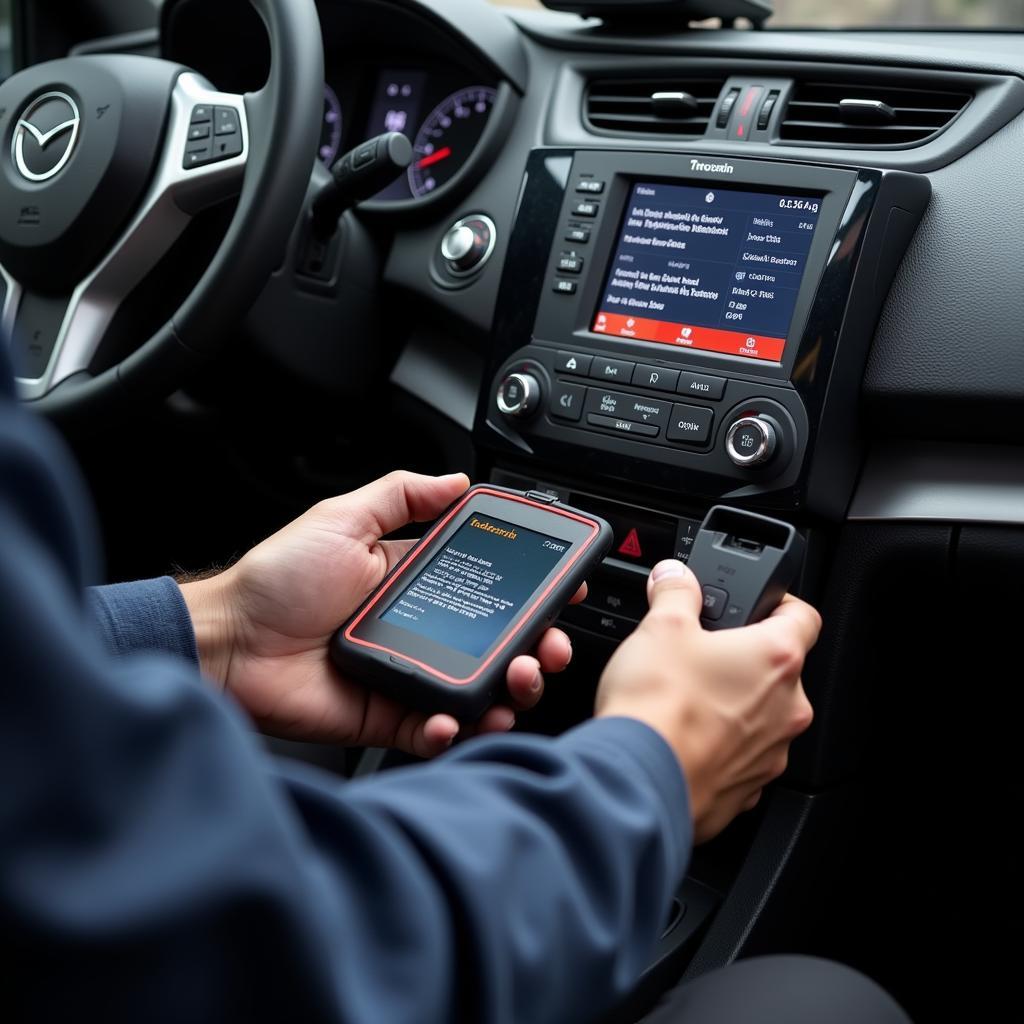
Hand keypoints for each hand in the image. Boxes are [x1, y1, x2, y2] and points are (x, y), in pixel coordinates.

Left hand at [180, 471, 581, 756]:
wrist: (231, 644)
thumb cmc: (277, 579)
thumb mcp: (342, 519)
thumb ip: (400, 494)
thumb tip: (457, 480)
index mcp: (415, 582)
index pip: (489, 587)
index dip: (529, 592)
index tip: (561, 589)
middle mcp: (421, 630)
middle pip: (498, 644)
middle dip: (537, 647)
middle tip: (549, 646)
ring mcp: (409, 674)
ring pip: (480, 690)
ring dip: (512, 690)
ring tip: (517, 681)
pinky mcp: (390, 716)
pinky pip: (437, 730)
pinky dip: (457, 731)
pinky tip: (459, 719)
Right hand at [595, 559, 819, 842]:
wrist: (640, 779)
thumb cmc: (659, 706)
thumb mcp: (661, 626)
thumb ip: (676, 592)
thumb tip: (675, 576)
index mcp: (776, 658)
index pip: (804, 616)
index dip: (780, 604)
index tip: (757, 604)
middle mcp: (786, 708)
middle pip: (778, 669)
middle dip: (742, 659)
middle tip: (701, 653)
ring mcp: (770, 752)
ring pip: (760, 715)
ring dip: (731, 703)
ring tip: (684, 698)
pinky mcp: (746, 788)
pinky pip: (740, 755)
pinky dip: (718, 744)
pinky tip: (682, 735)